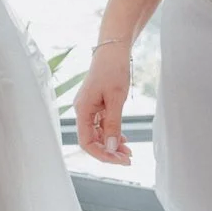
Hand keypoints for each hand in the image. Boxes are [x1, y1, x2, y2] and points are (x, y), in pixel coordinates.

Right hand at [72, 42, 133, 165]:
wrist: (113, 50)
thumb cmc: (113, 70)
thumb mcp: (116, 99)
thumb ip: (112, 125)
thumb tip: (111, 147)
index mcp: (83, 109)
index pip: (86, 142)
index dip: (101, 154)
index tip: (119, 160)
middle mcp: (83, 111)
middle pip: (92, 140)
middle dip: (109, 152)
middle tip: (128, 159)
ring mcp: (89, 108)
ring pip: (98, 134)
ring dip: (112, 145)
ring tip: (129, 152)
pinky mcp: (96, 105)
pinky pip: (102, 125)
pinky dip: (112, 134)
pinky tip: (123, 139)